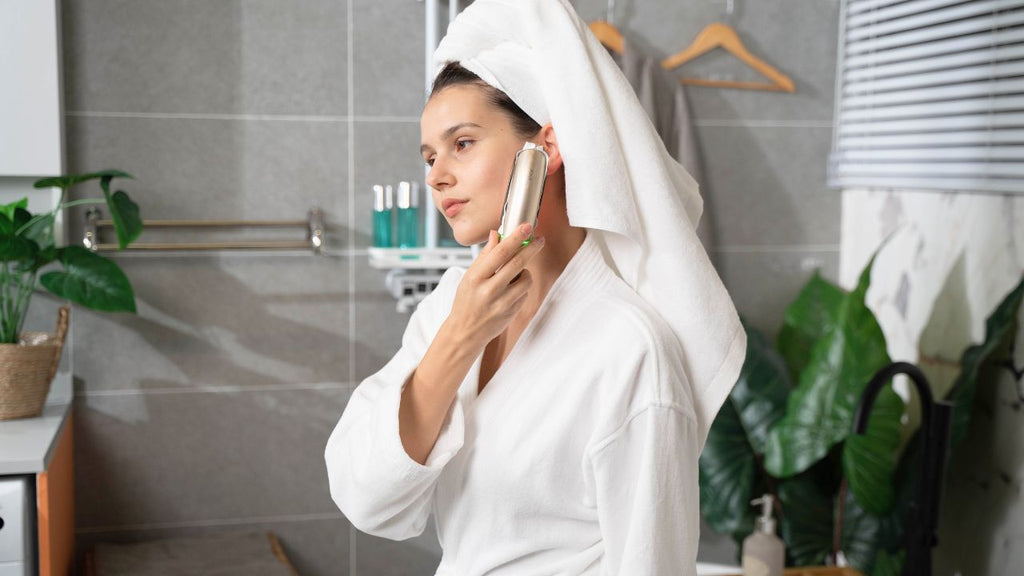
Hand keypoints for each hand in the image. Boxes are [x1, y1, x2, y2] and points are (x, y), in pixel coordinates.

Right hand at [444, 223, 545, 349]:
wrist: (465, 332)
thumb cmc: (465, 302)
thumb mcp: (469, 276)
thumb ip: (485, 256)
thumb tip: (496, 234)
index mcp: (476, 277)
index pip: (500, 253)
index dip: (515, 238)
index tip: (526, 227)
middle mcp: (489, 290)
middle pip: (517, 263)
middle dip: (531, 248)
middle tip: (539, 240)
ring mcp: (503, 302)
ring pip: (526, 279)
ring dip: (524, 272)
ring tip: (514, 275)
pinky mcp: (512, 312)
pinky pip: (524, 292)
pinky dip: (521, 287)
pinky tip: (510, 290)